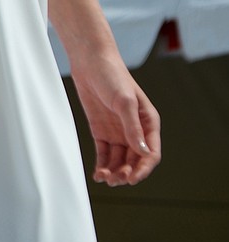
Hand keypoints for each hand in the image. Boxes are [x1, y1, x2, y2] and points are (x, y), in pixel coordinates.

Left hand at [69, 52, 160, 186]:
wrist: (90, 61)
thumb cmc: (112, 75)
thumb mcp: (125, 101)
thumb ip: (133, 127)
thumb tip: (143, 152)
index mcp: (148, 122)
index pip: (151, 153)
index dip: (143, 169)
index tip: (132, 179)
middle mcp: (135, 129)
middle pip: (135, 160)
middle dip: (127, 173)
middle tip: (115, 180)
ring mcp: (118, 131)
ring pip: (120, 160)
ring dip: (115, 172)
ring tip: (105, 178)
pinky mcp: (101, 131)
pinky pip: (105, 154)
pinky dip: (102, 165)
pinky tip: (98, 174)